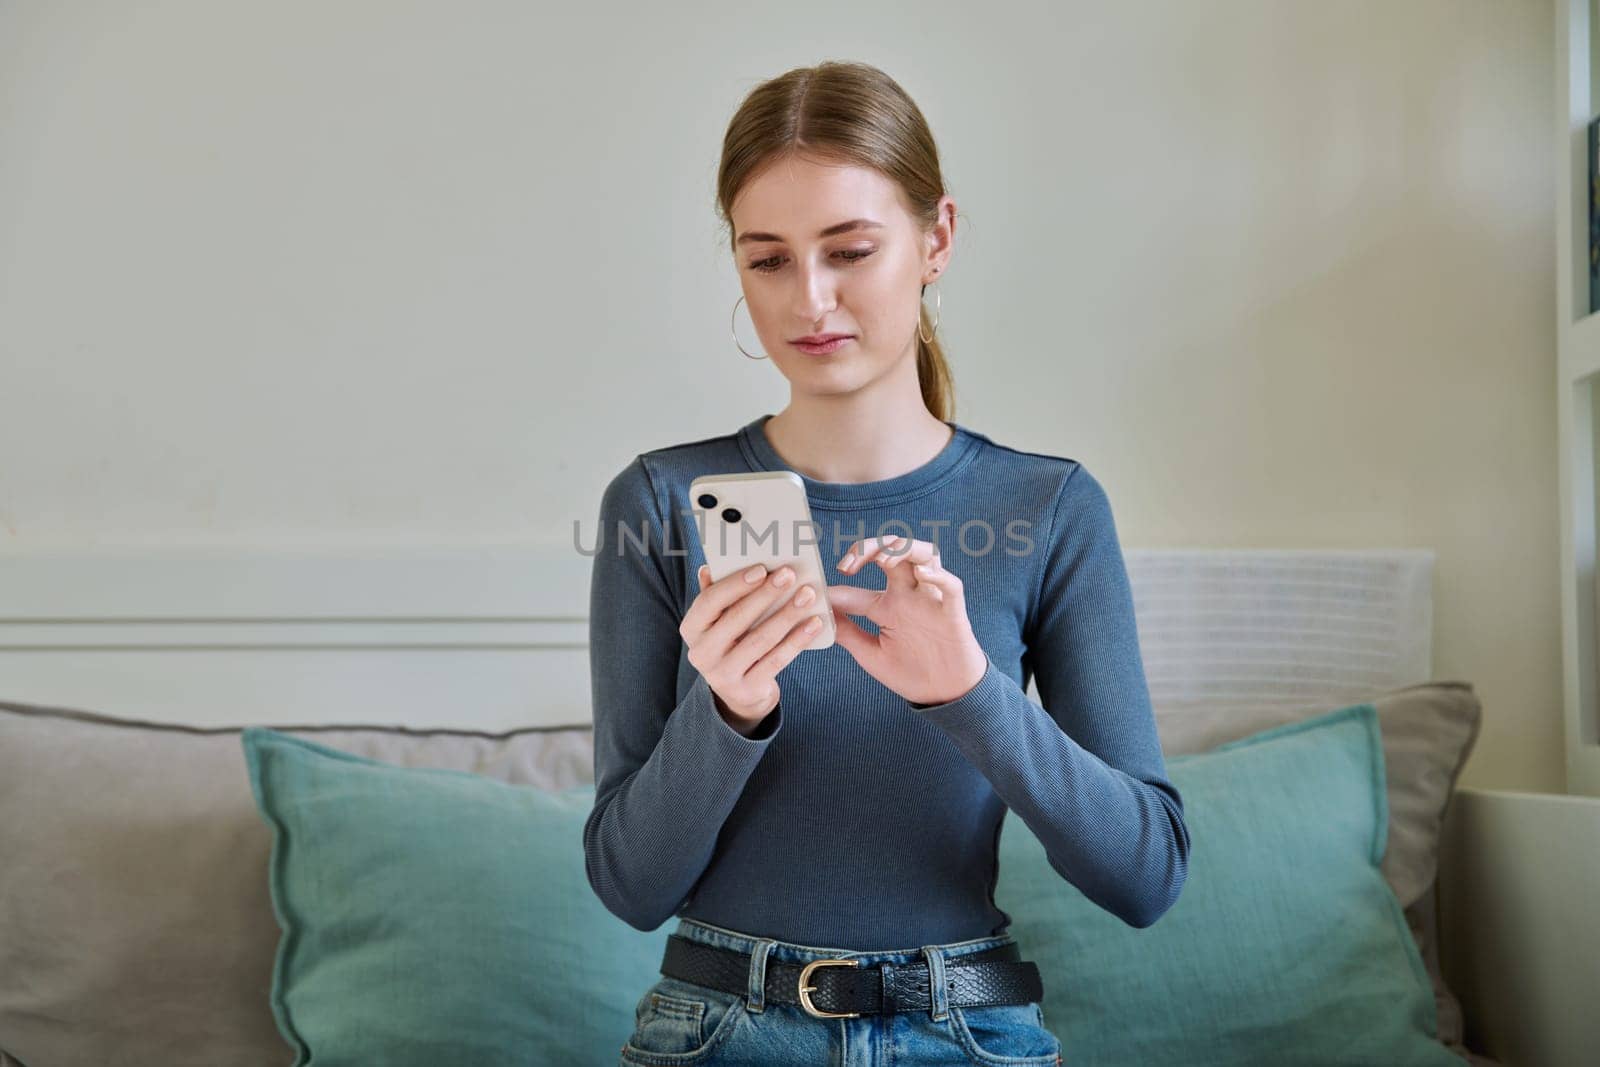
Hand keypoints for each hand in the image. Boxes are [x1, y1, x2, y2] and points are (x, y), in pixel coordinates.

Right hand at [681, 562, 826, 731]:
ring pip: (760, 640)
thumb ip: (716, 593)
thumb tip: (709, 567)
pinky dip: (797, 640)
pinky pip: (776, 661)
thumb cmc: (731, 641)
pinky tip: (814, 623)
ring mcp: (722, 675)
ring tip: (808, 595)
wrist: (740, 690)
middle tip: (790, 574)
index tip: (762, 568)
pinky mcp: (747, 690)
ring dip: (787, 615)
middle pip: (737, 619)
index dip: (735, 584)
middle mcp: (701, 653)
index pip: (709, 602)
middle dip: (766, 594)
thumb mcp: (719, 620)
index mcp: (691, 628)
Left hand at [826, 536, 988, 706]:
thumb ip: (848, 632)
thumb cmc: (911, 673)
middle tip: (847, 566)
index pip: (857, 588)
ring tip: (882, 558)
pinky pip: (951, 586)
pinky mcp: (953, 613)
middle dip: (868, 549)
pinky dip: (939, 575)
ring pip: (923, 555)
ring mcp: (930, 601)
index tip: (816, 594)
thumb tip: (820, 613)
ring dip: (902, 548)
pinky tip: (922, 574)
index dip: (835, 588)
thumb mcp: (871, 654)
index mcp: (887, 607)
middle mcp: (908, 596)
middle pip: (892, 553)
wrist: (946, 695)